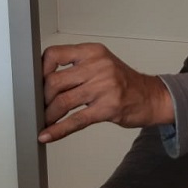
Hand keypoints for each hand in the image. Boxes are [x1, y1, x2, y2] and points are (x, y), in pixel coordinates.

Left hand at [39, 42, 173, 143]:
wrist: (152, 97)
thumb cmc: (123, 82)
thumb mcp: (101, 63)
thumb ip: (77, 67)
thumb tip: (44, 80)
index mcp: (92, 51)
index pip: (54, 54)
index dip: (40, 70)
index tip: (36, 83)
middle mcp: (97, 66)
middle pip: (54, 81)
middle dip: (42, 98)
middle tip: (40, 107)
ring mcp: (103, 87)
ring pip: (63, 101)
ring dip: (49, 115)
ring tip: (44, 121)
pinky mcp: (107, 108)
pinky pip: (76, 120)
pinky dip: (58, 130)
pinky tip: (47, 135)